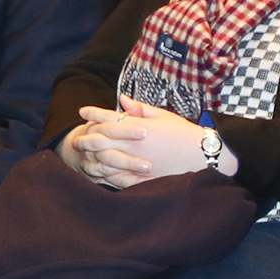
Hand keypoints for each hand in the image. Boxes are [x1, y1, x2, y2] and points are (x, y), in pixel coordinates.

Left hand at [66, 95, 232, 186]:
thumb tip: (121, 99)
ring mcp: (137, 163)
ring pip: (106, 160)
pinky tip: (97, 175)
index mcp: (139, 127)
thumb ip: (139, 108)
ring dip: (91, 157)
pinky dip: (105, 177)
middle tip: (76, 138)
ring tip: (81, 156)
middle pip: (102, 140)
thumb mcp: (163, 116)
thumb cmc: (184, 133)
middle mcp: (135, 145)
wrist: (204, 155)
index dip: (93, 113)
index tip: (82, 111)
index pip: (109, 118)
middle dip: (86, 138)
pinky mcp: (143, 178)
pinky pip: (118, 179)